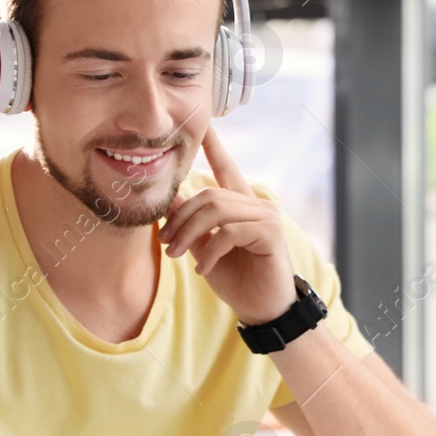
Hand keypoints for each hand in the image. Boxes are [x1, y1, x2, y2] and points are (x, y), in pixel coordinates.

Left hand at [158, 126, 295, 323]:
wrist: (262, 310)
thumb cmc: (236, 279)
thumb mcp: (204, 248)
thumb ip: (191, 224)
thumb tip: (167, 200)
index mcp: (241, 205)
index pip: (226, 168)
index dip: (215, 147)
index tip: (205, 125)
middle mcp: (256, 205)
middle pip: (209, 194)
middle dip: (180, 217)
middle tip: (164, 242)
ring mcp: (266, 217)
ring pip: (217, 209)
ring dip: (189, 233)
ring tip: (175, 255)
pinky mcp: (271, 234)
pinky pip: (230, 232)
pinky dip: (210, 251)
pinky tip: (203, 269)